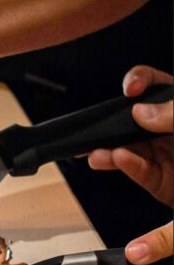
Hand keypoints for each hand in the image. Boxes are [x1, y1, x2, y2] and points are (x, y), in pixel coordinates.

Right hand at [88, 65, 173, 205]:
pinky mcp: (164, 182)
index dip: (142, 82)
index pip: (159, 86)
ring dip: (112, 150)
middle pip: (137, 121)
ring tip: (99, 152)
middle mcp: (173, 131)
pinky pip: (144, 172)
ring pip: (133, 149)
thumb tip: (143, 111)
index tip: (132, 90)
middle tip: (99, 129)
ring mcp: (168, 156)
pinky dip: (130, 167)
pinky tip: (120, 160)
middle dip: (114, 125)